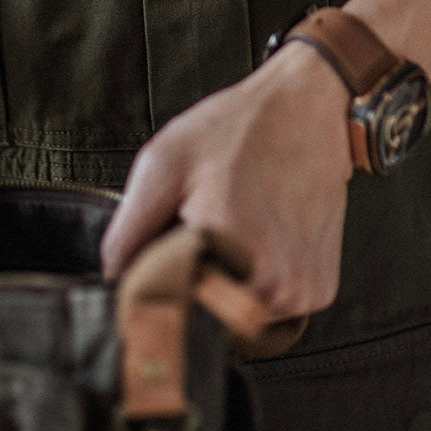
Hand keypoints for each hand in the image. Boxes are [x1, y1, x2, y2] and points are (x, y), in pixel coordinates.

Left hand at [100, 43, 352, 318]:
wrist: (307, 111)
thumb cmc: (236, 130)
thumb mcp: (165, 160)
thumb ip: (130, 226)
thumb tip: (112, 278)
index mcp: (224, 247)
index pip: (168, 308)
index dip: (156, 287)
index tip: (159, 259)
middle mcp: (268, 280)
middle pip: (204, 317)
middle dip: (192, 288)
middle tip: (198, 233)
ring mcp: (298, 291)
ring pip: (238, 320)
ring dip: (226, 289)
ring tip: (233, 230)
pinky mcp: (318, 293)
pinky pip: (272, 311)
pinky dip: (259, 286)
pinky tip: (260, 241)